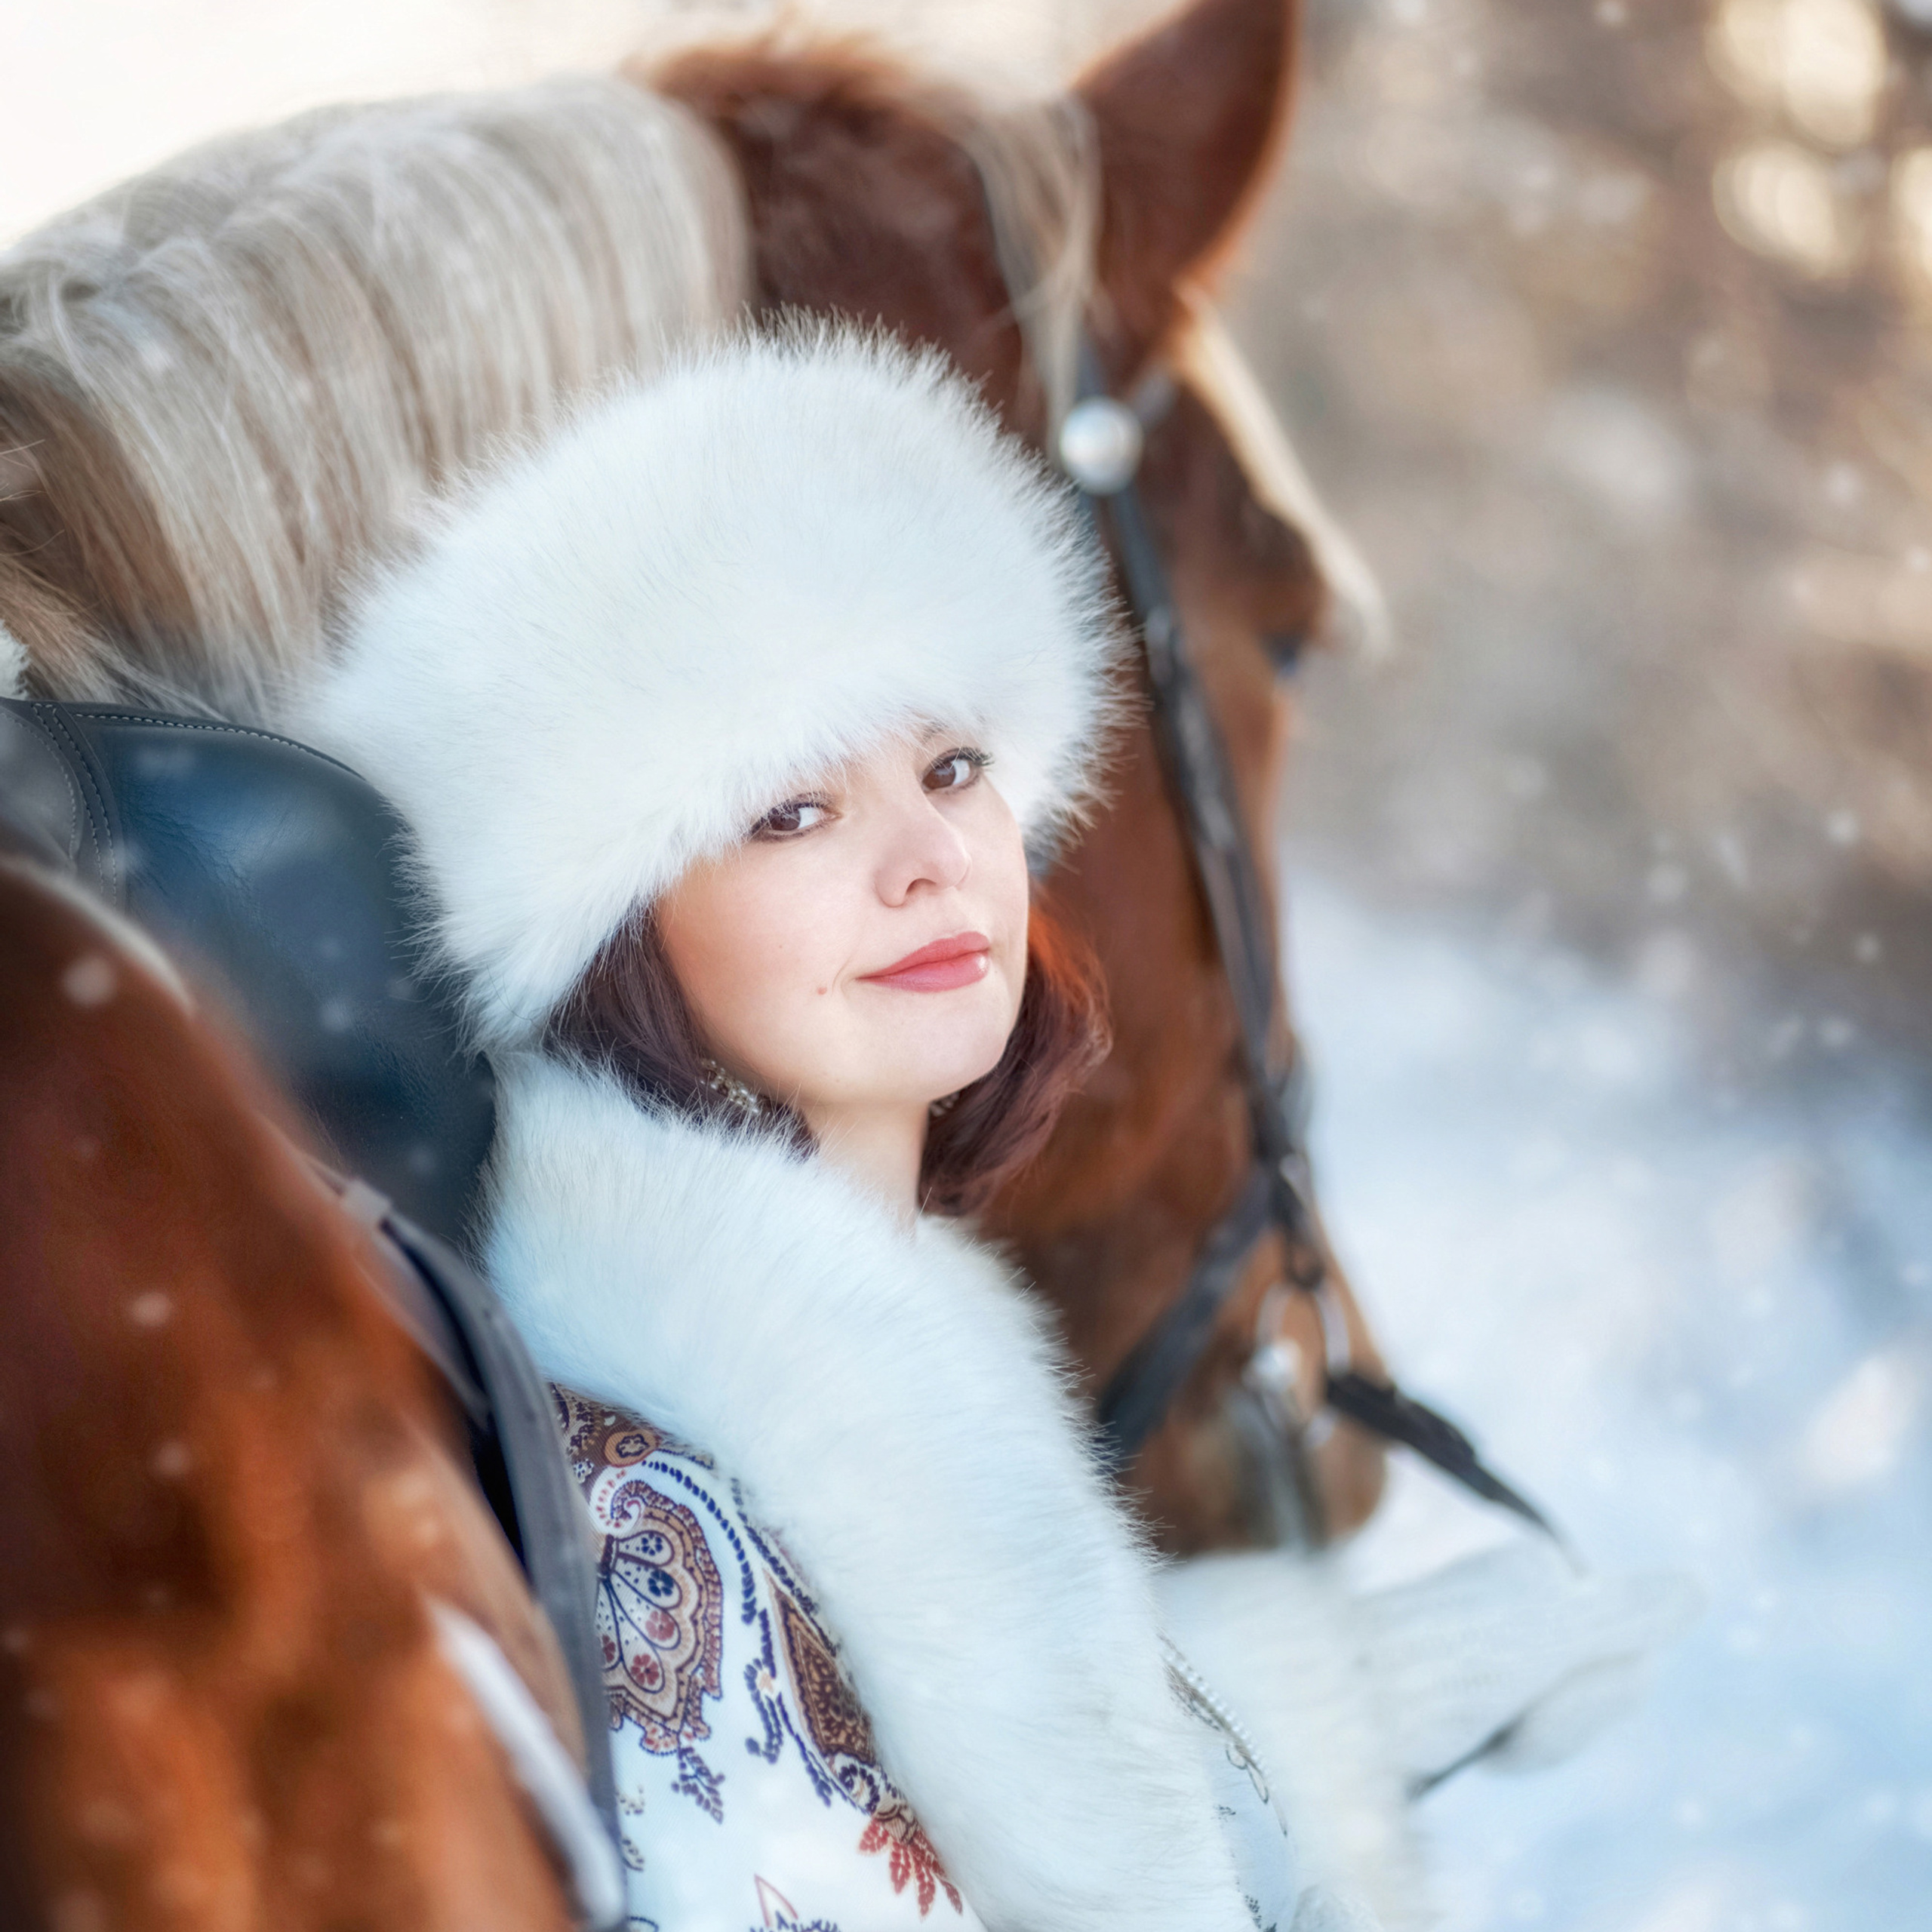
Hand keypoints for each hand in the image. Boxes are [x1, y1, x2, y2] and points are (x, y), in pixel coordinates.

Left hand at [1351, 1540, 1702, 1785]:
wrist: (1335, 1707)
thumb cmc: (1434, 1674)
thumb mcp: (1538, 1640)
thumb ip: (1617, 1615)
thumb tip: (1697, 1587)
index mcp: (1539, 1568)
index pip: (1628, 1665)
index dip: (1585, 1703)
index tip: (1527, 1695)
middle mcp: (1521, 1595)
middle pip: (1600, 1691)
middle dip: (1554, 1724)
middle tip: (1496, 1719)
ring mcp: (1498, 1641)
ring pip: (1565, 1719)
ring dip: (1528, 1741)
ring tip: (1476, 1731)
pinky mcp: (1474, 1683)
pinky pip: (1526, 1731)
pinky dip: (1507, 1746)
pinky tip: (1474, 1743)